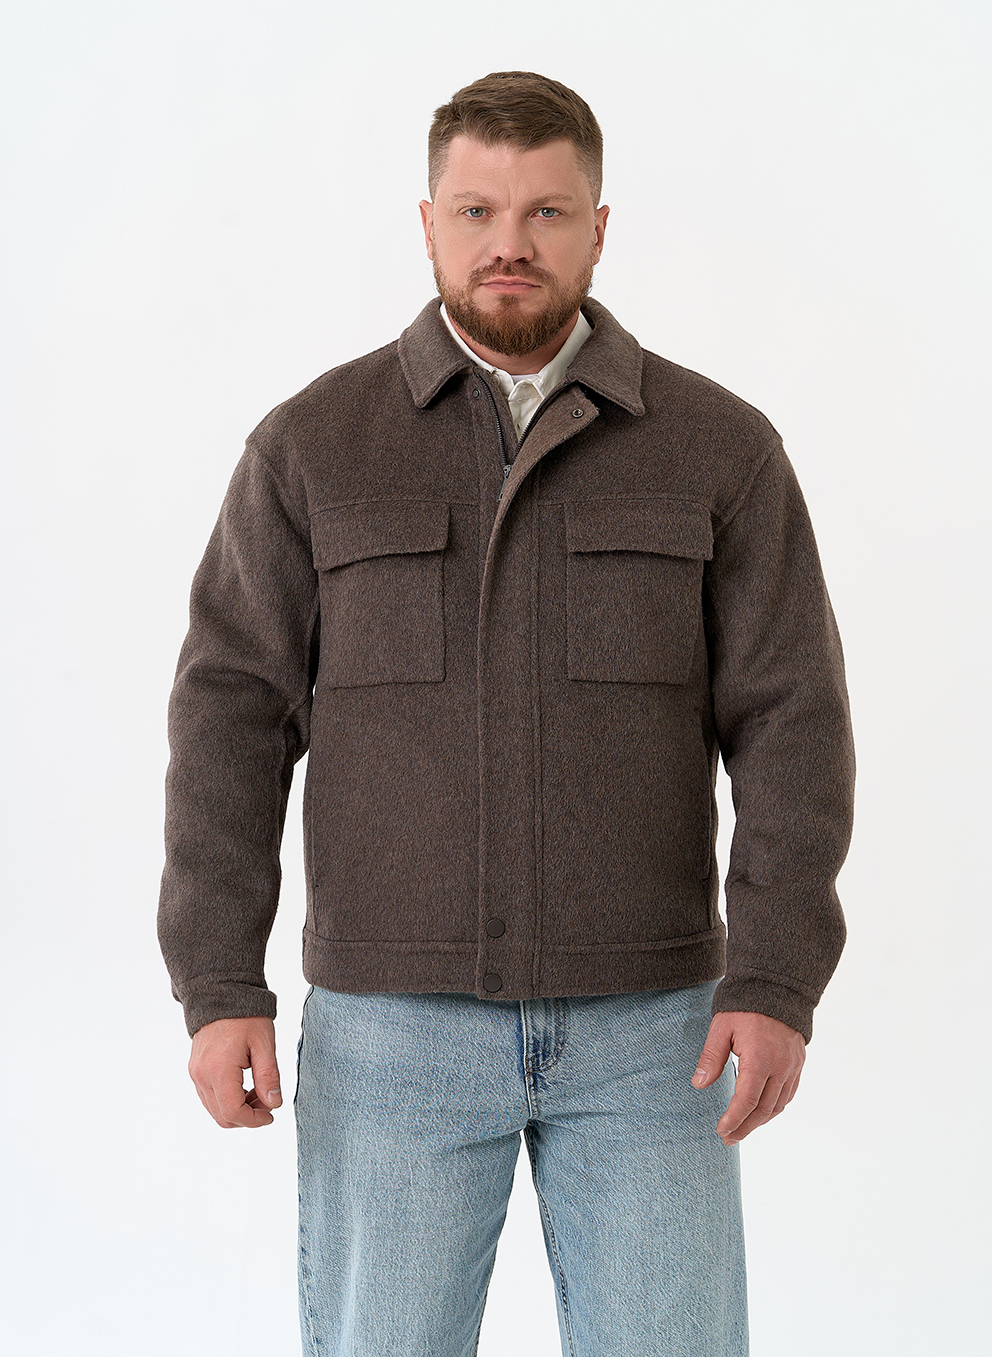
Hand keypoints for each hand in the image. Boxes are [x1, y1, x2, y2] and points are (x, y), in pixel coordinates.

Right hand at [189, 1016, 282, 1128]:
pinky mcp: (196, 1070)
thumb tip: (274, 1103)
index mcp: (219, 1070)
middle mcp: (202, 1076)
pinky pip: (209, 1097)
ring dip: (238, 1109)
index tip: (271, 1115)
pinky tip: (245, 1086)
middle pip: (222, 1116)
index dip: (254, 1120)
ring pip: (215, 1109)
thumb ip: (268, 1076)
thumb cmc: (245, 1016)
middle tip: (268, 1102)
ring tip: (259, 1091)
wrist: (221, 994)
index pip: (233, 1112)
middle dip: (248, 1117)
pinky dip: (228, 1100)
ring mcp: (196, 1074)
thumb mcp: (264, 1044)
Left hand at [691, 1010, 805, 1145]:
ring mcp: (793, 1066)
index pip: (748, 1100)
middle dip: (745, 1127)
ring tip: (741, 1130)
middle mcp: (781, 1066)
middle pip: (764, 1109)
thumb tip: (699, 1084)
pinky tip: (761, 1113)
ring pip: (779, 1105)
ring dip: (760, 1121)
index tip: (721, 1130)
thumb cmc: (744, 1007)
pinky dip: (774, 1108)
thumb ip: (711, 1057)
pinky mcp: (798, 1064)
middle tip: (728, 1138)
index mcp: (761, 1058)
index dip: (734, 1119)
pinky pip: (788, 1094)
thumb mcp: (721, 1028)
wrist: (777, 987)